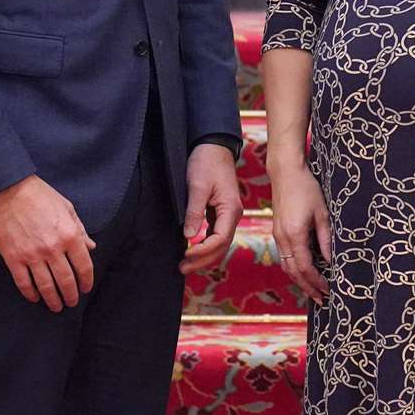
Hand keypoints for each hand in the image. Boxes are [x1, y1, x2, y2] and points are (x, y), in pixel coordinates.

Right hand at [0, 175, 94, 311]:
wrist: (9, 189)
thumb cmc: (40, 195)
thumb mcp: (67, 208)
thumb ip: (80, 230)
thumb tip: (91, 247)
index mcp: (70, 235)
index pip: (84, 266)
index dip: (87, 281)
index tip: (85, 288)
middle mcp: (53, 249)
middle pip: (66, 281)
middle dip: (70, 295)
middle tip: (71, 302)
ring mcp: (32, 255)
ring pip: (46, 286)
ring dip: (53, 299)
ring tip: (56, 306)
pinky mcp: (13, 258)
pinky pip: (24, 282)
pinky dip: (31, 293)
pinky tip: (35, 298)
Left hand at [181, 144, 243, 275]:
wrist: (213, 145)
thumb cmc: (206, 162)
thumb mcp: (198, 186)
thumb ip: (195, 212)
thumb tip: (189, 238)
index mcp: (230, 210)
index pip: (220, 239)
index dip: (203, 251)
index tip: (186, 255)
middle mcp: (232, 215)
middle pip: (221, 246)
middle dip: (203, 260)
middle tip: (182, 268)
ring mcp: (228, 215)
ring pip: (219, 243)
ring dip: (204, 255)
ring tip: (185, 264)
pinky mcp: (220, 212)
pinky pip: (216, 235)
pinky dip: (205, 245)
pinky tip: (192, 249)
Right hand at [269, 161, 331, 305]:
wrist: (286, 172)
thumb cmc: (307, 189)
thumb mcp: (322, 213)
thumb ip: (325, 239)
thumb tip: (331, 261)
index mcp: (294, 234)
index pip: (305, 267)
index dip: (316, 282)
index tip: (329, 290)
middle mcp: (282, 238)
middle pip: (293, 272)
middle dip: (307, 287)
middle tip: (321, 300)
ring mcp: (277, 235)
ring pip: (287, 266)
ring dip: (299, 280)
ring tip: (313, 291)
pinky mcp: (277, 231)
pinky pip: (284, 256)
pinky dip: (294, 268)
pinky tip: (304, 271)